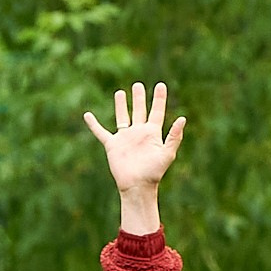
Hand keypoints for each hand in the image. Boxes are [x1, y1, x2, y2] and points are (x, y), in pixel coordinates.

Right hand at [83, 82, 183, 233]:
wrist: (138, 186)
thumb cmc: (154, 172)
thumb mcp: (167, 153)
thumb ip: (175, 136)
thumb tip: (183, 118)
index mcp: (152, 133)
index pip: (157, 112)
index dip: (159, 99)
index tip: (161, 85)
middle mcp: (139, 133)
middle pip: (139, 111)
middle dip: (139, 98)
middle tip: (138, 85)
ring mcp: (125, 138)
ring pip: (122, 116)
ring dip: (121, 105)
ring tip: (121, 92)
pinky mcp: (112, 145)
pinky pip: (100, 132)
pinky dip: (93, 124)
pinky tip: (87, 115)